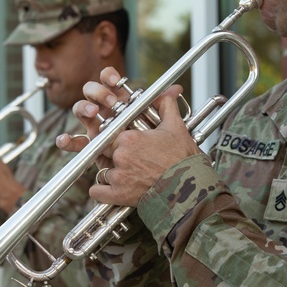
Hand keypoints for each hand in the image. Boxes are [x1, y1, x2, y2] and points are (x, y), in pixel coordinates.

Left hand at [58, 67, 196, 206]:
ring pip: (103, 172)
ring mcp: (118, 176)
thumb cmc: (183, 159)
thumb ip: (166, 106)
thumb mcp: (176, 128)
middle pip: (104, 152)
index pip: (110, 134)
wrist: (190, 188)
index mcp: (129, 138)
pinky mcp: (118, 195)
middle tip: (128, 161)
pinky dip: (101, 192)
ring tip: (128, 177)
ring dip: (111, 175)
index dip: (117, 140)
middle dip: (113, 156)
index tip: (125, 145)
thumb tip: (168, 92)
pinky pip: (96, 192)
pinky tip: (112, 190)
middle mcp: (120, 156)